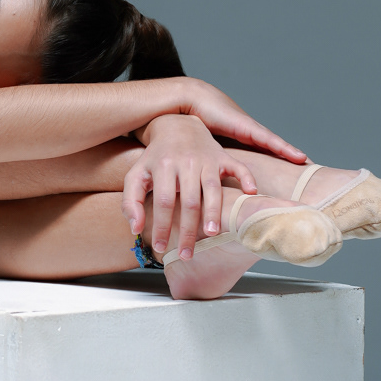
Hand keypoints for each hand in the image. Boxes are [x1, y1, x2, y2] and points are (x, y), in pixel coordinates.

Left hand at [122, 115, 259, 260]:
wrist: (176, 126)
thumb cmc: (155, 158)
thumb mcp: (136, 176)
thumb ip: (130, 202)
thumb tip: (135, 229)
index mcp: (163, 166)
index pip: (163, 201)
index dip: (162, 226)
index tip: (161, 248)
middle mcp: (186, 162)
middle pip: (189, 201)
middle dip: (188, 230)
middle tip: (187, 254)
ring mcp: (206, 159)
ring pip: (213, 189)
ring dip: (214, 212)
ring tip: (210, 234)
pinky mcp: (223, 156)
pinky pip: (239, 168)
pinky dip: (247, 179)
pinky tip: (250, 194)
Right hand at [176, 79, 305, 163]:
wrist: (191, 102)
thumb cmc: (195, 123)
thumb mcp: (207, 147)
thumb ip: (212, 160)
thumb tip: (207, 180)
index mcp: (241, 141)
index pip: (265, 154)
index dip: (278, 163)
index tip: (293, 176)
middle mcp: (250, 135)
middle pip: (276, 151)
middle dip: (292, 160)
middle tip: (312, 173)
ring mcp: (252, 130)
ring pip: (279, 147)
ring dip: (295, 156)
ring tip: (312, 167)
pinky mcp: (250, 128)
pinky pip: (272, 142)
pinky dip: (286, 150)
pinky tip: (300, 157)